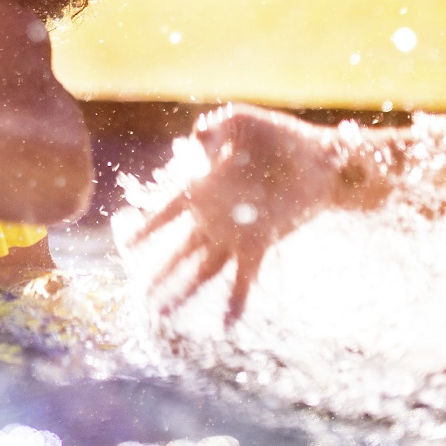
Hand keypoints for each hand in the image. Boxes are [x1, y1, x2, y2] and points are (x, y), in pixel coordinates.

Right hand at [114, 103, 352, 325]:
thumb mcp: (238, 122)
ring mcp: (235, 234)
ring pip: (201, 270)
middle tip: (139, 296)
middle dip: (158, 273)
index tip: (126, 247)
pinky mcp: (258, 243)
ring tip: (163, 315)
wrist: (319, 158)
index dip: (144, 230)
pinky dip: (235, 301)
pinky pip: (243, 278)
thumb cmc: (279, 136)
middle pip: (179, 251)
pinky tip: (227, 324)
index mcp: (202, 189)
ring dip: (183, 292)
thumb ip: (211, 130)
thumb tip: (194, 142)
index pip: (164, 214)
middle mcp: (214, 217)